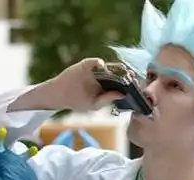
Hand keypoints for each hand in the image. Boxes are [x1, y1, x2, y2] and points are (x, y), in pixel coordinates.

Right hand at [9, 58, 125, 113]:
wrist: (59, 94)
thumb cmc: (77, 101)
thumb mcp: (94, 104)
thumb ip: (107, 99)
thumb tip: (122, 94)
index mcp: (106, 88)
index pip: (120, 84)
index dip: (127, 85)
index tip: (134, 86)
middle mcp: (102, 78)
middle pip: (117, 74)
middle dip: (125, 75)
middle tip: (132, 77)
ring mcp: (95, 70)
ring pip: (109, 67)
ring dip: (116, 68)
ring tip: (123, 72)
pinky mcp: (86, 64)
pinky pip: (96, 62)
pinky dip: (100, 64)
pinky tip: (104, 68)